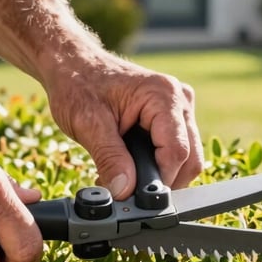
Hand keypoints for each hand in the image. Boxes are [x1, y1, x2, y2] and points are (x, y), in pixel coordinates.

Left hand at [43, 47, 202, 199]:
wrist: (72, 64)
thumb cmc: (77, 84)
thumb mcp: (87, 123)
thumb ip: (109, 158)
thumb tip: (124, 192)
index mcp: (163, 96)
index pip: (178, 152)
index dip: (158, 180)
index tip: (135, 197)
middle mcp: (179, 100)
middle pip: (190, 158)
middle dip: (161, 181)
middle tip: (126, 192)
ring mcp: (178, 108)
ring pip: (185, 157)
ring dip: (158, 175)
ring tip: (123, 179)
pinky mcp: (171, 116)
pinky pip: (175, 149)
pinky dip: (156, 165)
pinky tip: (130, 168)